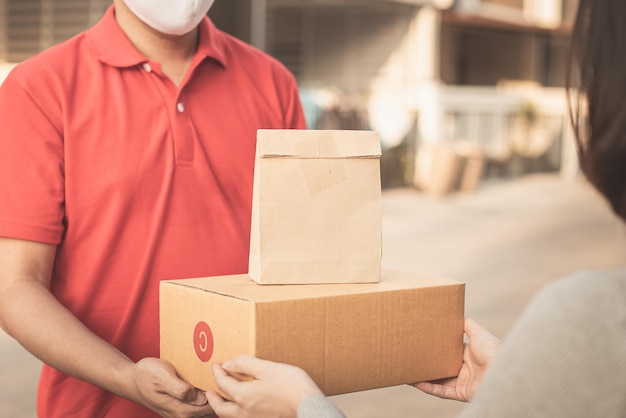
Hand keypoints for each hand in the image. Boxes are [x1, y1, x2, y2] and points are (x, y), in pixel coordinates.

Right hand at [130, 357, 214, 417]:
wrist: (132, 380)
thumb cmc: (147, 375)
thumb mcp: (162, 376)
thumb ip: (180, 389)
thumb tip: (200, 397)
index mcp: (182, 410)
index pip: (212, 407)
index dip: (221, 391)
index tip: (223, 374)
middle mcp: (183, 415)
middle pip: (213, 409)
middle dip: (220, 393)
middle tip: (222, 373)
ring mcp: (182, 414)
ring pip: (208, 409)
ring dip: (214, 395)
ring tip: (215, 376)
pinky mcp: (181, 409)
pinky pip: (200, 406)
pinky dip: (207, 396)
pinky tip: (205, 381)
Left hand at [206, 355, 322, 417]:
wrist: (308, 406)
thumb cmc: (292, 386)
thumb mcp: (267, 367)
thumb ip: (245, 364)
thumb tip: (228, 364)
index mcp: (243, 396)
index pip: (223, 383)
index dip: (218, 372)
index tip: (216, 365)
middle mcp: (245, 411)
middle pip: (221, 408)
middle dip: (213, 399)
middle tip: (209, 391)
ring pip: (230, 417)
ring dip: (222, 408)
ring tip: (221, 401)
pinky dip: (235, 413)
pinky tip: (242, 407)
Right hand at [414, 317, 499, 401]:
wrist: (503, 371)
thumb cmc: (493, 350)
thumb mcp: (478, 332)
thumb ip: (466, 324)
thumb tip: (455, 313)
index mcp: (468, 355)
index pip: (447, 353)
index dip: (435, 350)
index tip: (421, 344)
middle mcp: (464, 369)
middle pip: (441, 368)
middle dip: (427, 365)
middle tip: (411, 359)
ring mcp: (463, 382)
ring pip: (438, 381)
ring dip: (423, 378)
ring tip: (408, 373)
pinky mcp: (462, 393)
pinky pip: (441, 392)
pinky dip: (428, 388)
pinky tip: (416, 382)